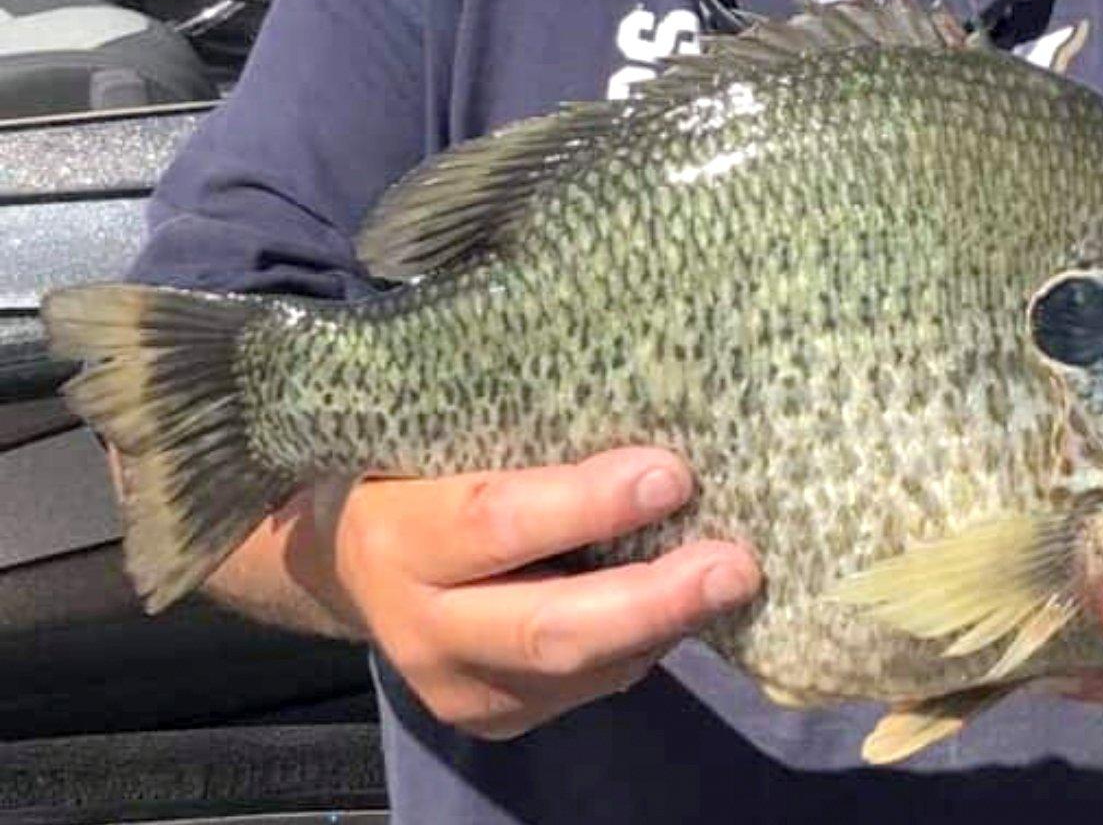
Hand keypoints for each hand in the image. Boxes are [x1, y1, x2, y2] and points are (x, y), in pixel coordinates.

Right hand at [305, 449, 761, 738]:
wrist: (345, 564)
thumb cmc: (413, 467)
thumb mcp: (441, 436)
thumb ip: (523, 433)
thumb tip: (650, 404)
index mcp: (400, 535)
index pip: (497, 523)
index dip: (588, 504)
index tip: (672, 474)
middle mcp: (423, 627)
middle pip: (549, 629)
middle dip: (653, 600)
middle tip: (734, 565)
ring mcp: (458, 689)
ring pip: (580, 671)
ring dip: (665, 626)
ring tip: (730, 579)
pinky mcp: (495, 721)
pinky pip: (588, 688)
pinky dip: (644, 644)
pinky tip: (682, 604)